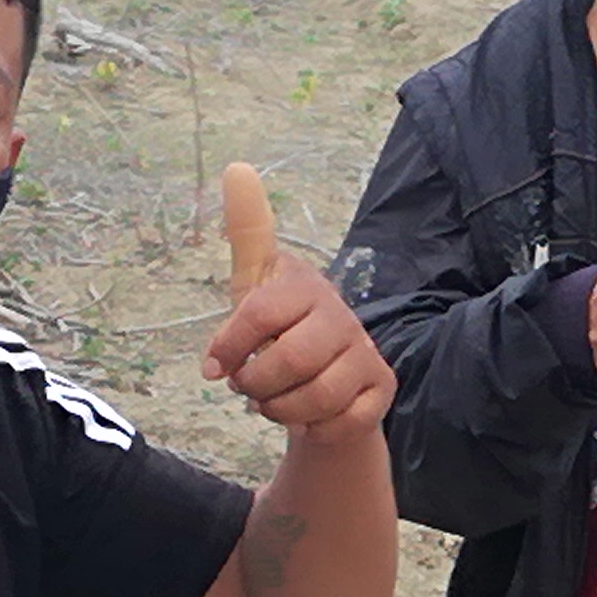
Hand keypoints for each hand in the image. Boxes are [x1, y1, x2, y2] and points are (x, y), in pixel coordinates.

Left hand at [203, 163, 392, 438]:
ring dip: (281, 410)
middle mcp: (342, 314)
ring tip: (275, 400)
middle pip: (287, 361)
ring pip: (316, 398)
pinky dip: (314, 429)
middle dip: (256, 385)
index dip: (230, 346)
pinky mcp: (381, 389)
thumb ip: (247, 232)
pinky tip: (310, 416)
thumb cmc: (282, 331)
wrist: (324, 385)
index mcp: (305, 285)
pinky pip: (340, 422)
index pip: (258, 314)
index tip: (214, 367)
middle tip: (250, 386)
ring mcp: (366, 352)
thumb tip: (237, 167)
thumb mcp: (254, 286)